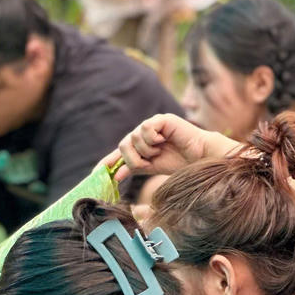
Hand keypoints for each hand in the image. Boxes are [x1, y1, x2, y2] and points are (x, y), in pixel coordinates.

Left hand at [104, 113, 231, 181]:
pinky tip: (163, 140)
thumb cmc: (178, 162)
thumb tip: (116, 175)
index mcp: (140, 146)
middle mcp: (143, 134)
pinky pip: (145, 129)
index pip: (119, 153)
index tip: (96, 174)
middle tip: (147, 163)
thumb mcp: (151, 167)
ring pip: (132, 138)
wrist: (199, 157)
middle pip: (123, 145)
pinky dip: (151, 139)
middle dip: (133, 159)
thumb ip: (133, 168)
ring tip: (159, 152)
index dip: (107, 162)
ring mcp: (152, 126)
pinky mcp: (161, 119)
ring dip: (145, 151)